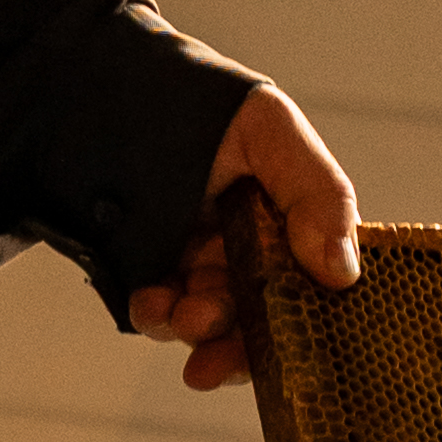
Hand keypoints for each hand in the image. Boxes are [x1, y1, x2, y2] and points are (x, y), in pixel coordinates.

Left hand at [128, 85, 359, 391]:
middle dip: (242, 343)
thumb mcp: (271, 129)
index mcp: (294, 220)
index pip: (317, 288)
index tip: (295, 351)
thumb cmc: (199, 99)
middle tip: (218, 354)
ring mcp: (203, 264)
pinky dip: (157, 319)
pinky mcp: (156, 274)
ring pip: (212, 323)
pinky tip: (150, 304)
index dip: (310, 326)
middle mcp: (254, 249)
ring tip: (182, 318)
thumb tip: (344, 273)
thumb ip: (316, 192)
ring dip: (199, 331)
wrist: (98, 86)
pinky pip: (162, 314)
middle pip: (264, 320)